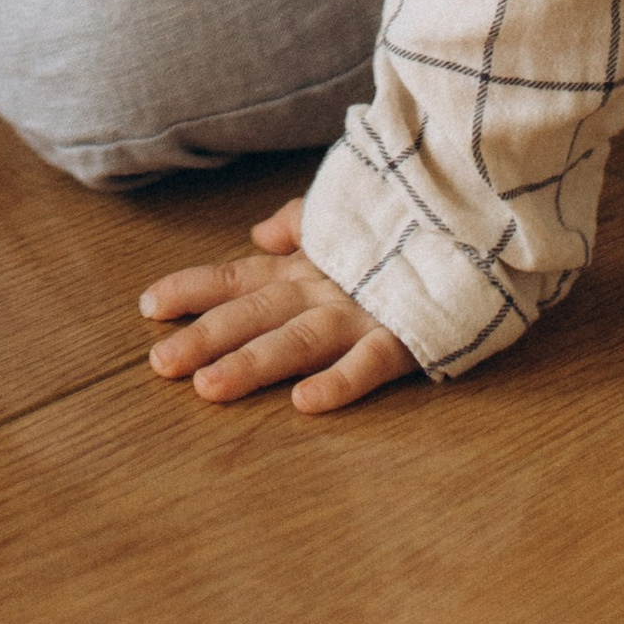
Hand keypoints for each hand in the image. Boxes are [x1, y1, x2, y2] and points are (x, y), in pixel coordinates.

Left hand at [140, 197, 417, 417]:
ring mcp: (363, 311)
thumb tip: (257, 234)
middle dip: (206, 337)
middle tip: (159, 364)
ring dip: (252, 363)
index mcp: (308, 264)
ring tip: (208, 388)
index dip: (192, 289)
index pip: (239, 275)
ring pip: (298, 340)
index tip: (147, 307)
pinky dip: (339, 382)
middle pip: (255, 313)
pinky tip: (304, 404)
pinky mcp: (407, 334)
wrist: (477, 220)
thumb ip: (302, 225)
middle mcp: (325, 287)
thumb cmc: (409, 228)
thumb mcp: (350, 219)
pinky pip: (370, 363)